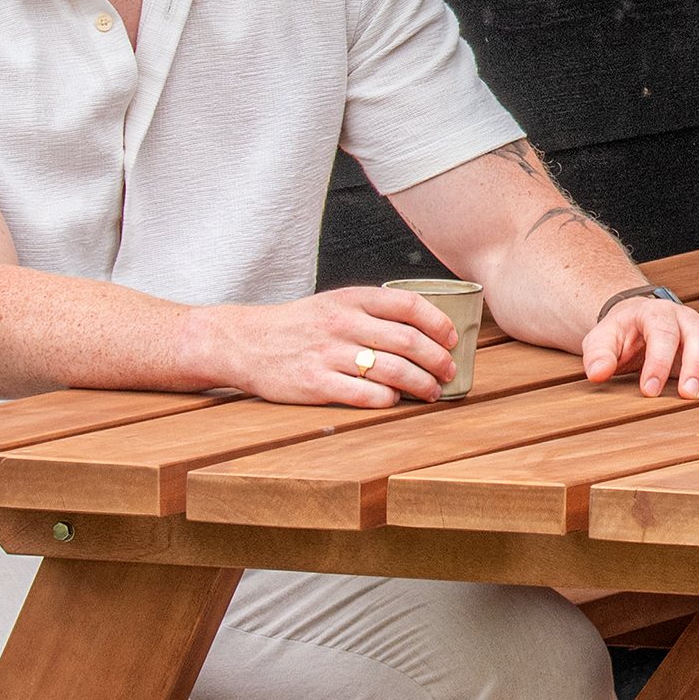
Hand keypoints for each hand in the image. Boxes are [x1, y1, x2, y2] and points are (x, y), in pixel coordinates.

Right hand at [206, 285, 466, 408]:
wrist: (246, 341)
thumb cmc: (298, 325)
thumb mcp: (334, 304)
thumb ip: (372, 312)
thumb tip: (423, 329)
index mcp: (350, 299)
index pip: (408, 305)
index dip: (438, 322)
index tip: (452, 338)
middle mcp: (342, 323)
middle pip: (407, 341)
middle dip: (437, 360)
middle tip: (449, 372)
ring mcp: (328, 354)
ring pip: (391, 370)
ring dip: (420, 384)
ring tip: (431, 392)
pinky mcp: (314, 383)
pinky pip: (364, 394)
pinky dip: (387, 399)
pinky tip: (394, 400)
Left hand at [580, 293, 698, 404]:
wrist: (638, 322)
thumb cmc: (621, 334)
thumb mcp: (601, 339)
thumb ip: (597, 354)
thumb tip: (598, 372)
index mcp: (656, 313)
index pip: (662, 334)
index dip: (658, 362)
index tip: (649, 391)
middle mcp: (685, 319)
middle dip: (696, 367)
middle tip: (689, 395)